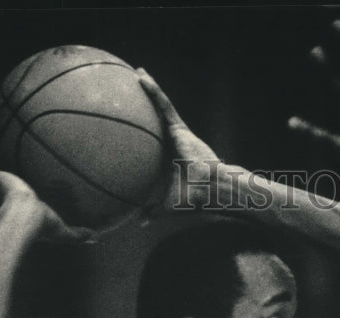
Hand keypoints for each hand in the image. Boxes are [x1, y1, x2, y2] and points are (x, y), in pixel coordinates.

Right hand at [0, 135, 94, 242]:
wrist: (24, 216)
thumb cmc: (42, 225)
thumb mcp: (62, 230)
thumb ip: (78, 234)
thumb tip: (96, 238)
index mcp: (19, 209)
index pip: (16, 202)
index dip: (17, 198)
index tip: (23, 191)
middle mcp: (4, 197)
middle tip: (0, 171)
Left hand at [136, 69, 221, 212]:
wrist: (208, 191)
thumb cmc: (193, 199)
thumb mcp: (166, 205)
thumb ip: (152, 210)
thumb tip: (139, 222)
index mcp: (170, 155)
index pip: (154, 139)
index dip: (145, 130)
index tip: (133, 122)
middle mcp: (174, 140)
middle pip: (157, 117)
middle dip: (147, 102)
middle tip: (132, 88)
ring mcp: (177, 132)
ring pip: (160, 106)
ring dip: (149, 88)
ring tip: (137, 73)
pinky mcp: (179, 127)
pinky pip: (163, 105)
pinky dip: (153, 91)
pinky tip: (141, 79)